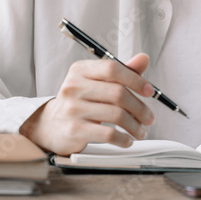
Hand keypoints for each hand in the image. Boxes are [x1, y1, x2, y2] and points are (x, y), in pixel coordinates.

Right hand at [19, 53, 155, 155]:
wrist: (51, 125)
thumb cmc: (80, 101)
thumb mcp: (97, 82)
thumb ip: (121, 71)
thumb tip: (144, 59)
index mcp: (80, 70)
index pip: (112, 68)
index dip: (135, 79)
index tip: (149, 91)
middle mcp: (74, 86)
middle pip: (118, 93)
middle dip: (139, 108)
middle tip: (149, 118)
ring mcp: (72, 108)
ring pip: (116, 115)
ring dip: (135, 125)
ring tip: (140, 130)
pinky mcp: (74, 129)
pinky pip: (107, 134)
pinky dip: (123, 138)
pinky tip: (127, 140)